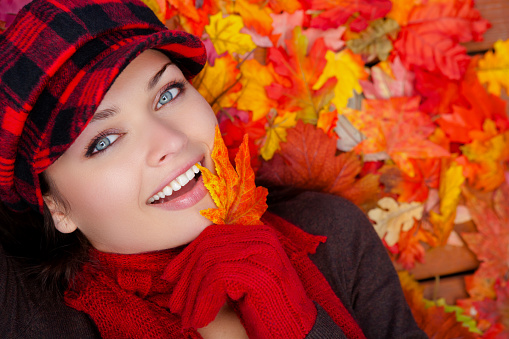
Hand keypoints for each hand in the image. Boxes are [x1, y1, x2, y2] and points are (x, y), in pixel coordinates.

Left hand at [162, 223, 316, 338]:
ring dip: (192, 296)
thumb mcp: (232, 288)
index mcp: (258, 235)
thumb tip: (178, 261)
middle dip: (185, 277)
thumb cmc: (261, 317)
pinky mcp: (260, 270)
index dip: (187, 255)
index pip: (212, 234)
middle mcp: (262, 236)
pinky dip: (202, 305)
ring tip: (189, 319)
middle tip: (176, 305)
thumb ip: (211, 270)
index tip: (171, 277)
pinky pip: (215, 280)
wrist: (292, 338)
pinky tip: (200, 322)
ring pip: (208, 263)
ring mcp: (263, 251)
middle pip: (207, 246)